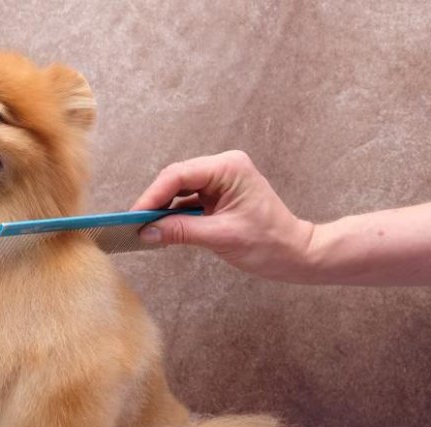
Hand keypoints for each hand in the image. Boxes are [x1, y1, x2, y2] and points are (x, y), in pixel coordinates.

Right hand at [132, 150, 315, 281]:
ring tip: (144, 228)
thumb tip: (147, 232)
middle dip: (155, 202)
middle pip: (176, 180)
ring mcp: (221, 181)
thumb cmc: (269, 244)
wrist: (295, 254)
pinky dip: (174, 215)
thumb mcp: (220, 237)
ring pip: (179, 190)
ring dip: (163, 209)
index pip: (179, 175)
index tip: (135, 215)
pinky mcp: (218, 196)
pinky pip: (188, 201)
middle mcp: (223, 168)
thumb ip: (180, 231)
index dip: (153, 195)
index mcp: (229, 168)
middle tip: (134, 224)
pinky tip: (161, 229)